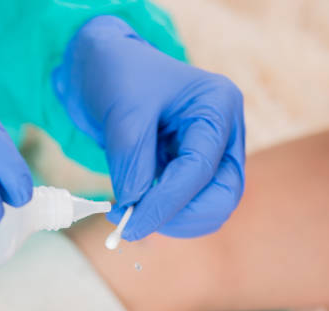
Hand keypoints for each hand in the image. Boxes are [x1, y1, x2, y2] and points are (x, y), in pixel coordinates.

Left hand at [52, 16, 244, 238]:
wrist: (104, 67)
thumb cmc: (116, 75)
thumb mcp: (121, 113)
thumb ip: (132, 162)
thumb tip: (135, 206)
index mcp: (217, 105)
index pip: (201, 168)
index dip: (166, 204)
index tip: (129, 225)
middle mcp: (224, 131)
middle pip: (223, 196)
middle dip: (180, 217)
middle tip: (133, 223)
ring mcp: (212, 152)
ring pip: (211, 207)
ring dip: (173, 221)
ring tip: (128, 214)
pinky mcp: (193, 168)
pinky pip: (190, 204)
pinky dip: (166, 215)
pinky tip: (136, 208)